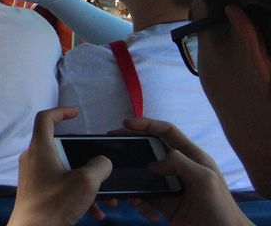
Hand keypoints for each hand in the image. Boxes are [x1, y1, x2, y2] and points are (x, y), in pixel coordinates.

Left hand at [8, 107, 111, 225]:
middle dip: (85, 158)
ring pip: (64, 170)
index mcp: (40, 149)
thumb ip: (99, 165)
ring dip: (85, 181)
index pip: (45, 118)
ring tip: (104, 198)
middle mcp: (33, 159)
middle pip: (60, 147)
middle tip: (101, 168)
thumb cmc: (55, 204)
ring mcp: (33, 175)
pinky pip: (59, 185)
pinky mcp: (36, 191)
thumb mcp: (86, 182)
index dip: (61, 111)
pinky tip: (95, 211)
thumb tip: (102, 162)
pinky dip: (77, 194)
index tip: (75, 113)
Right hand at [118, 118, 249, 224]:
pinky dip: (141, 203)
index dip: (147, 124)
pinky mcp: (166, 204)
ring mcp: (172, 186)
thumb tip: (152, 164)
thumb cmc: (219, 207)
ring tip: (127, 191)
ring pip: (144, 176)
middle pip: (151, 150)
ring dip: (134, 182)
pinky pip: (145, 197)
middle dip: (132, 148)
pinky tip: (146, 211)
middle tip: (113, 147)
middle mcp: (180, 168)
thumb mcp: (204, 179)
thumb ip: (180, 162)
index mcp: (192, 157)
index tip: (126, 122)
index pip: (168, 132)